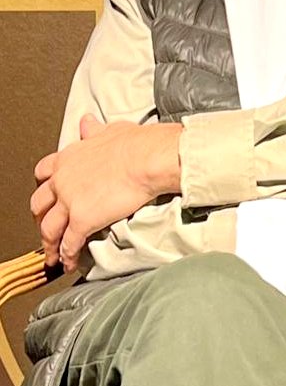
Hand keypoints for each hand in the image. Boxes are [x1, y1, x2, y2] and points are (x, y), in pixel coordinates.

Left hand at [31, 114, 181, 271]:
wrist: (147, 158)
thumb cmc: (136, 144)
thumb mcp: (110, 130)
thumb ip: (94, 131)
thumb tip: (87, 122)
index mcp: (68, 158)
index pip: (43, 173)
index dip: (44, 187)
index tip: (48, 195)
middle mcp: (62, 180)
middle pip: (39, 204)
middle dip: (40, 217)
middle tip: (46, 226)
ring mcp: (69, 202)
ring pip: (48, 228)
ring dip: (49, 244)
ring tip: (52, 255)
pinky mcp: (82, 221)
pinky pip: (68, 244)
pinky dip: (66, 256)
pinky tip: (69, 263)